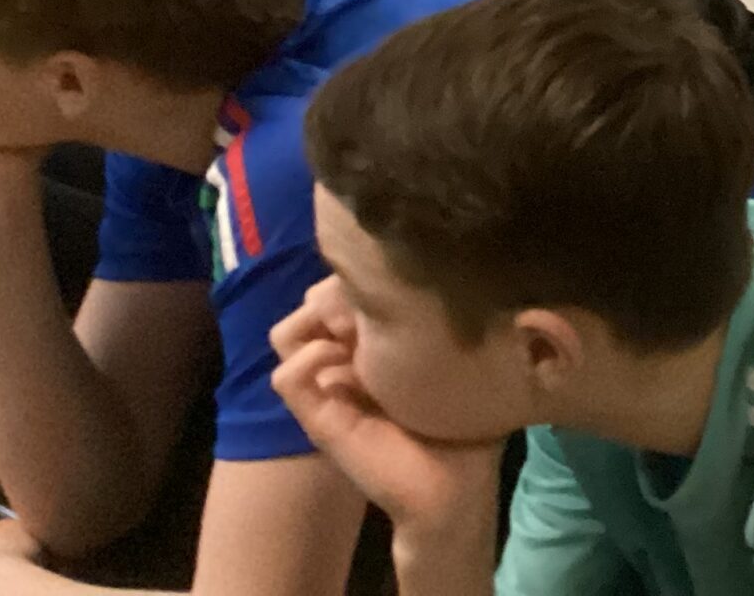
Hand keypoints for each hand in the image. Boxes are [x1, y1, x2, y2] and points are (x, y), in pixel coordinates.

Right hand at [272, 281, 505, 540]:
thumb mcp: (457, 354)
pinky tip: (349, 364)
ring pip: (287, 332)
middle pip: (312, 298)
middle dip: (341, 290)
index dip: (363, 273)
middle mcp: (346, 359)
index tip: (402, 279)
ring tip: (359, 332)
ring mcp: (328, 387)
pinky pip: (287, 376)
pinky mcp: (319, 419)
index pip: (343, 282)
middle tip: (380, 306)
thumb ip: (442, 316)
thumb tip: (445, 267)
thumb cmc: (466, 417)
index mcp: (376, 341)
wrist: (456, 486)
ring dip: (319, 321)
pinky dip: (311, 360)